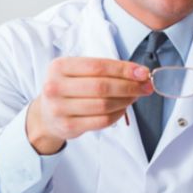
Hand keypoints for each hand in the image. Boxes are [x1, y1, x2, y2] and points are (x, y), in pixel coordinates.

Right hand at [26, 57, 151, 154]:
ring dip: (126, 100)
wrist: (47, 114)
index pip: (98, 66)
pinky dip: (118, 114)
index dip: (123, 69)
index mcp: (60, 66)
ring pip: (104, 105)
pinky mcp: (68, 126)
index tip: (143, 72)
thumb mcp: (79, 72)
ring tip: (135, 96)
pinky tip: (123, 108)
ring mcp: (59, 108)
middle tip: (145, 86)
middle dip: (129, 86)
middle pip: (102, 86)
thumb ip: (106, 70)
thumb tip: (139, 73)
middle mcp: (55, 86)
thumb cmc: (69, 88)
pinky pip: (101, 120)